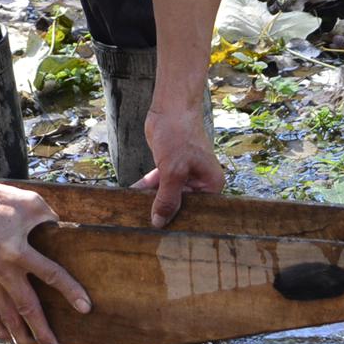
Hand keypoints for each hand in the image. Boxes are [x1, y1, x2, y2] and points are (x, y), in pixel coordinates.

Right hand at [0, 181, 89, 343]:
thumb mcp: (31, 203)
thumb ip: (50, 218)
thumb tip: (63, 231)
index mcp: (19, 250)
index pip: (51, 276)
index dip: (71, 292)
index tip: (85, 308)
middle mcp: (2, 270)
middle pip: (27, 307)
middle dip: (42, 331)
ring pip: (6, 314)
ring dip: (20, 334)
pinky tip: (5, 338)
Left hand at [135, 102, 225, 226]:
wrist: (170, 107)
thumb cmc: (179, 134)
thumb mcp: (173, 171)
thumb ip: (167, 198)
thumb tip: (159, 223)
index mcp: (211, 184)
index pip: (198, 212)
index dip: (182, 222)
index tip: (165, 236)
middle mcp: (200, 182)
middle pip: (182, 205)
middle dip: (165, 214)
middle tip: (146, 229)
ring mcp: (185, 175)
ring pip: (168, 195)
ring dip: (152, 202)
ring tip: (134, 214)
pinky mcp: (171, 168)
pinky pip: (159, 185)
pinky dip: (147, 189)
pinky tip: (131, 195)